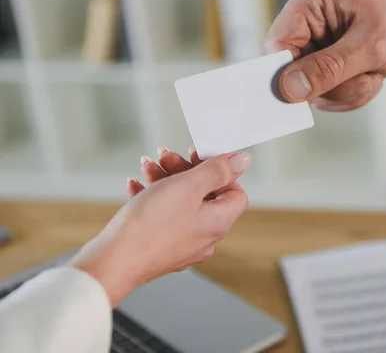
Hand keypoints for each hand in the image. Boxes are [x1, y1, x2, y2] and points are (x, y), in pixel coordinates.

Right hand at [69, 148, 250, 306]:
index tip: (199, 158)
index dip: (221, 172)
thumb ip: (218, 171)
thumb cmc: (149, 226)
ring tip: (146, 167)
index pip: (235, 192)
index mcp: (218, 222)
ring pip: (180, 203)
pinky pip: (162, 217)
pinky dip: (151, 198)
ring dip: (165, 180)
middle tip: (165, 156)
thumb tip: (242, 161)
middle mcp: (205, 237)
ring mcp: (182, 245)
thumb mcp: (188, 186)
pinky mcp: (160, 248)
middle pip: (204, 195)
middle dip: (184, 170)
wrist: (111, 262)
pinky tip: (134, 186)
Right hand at [265, 0, 385, 111]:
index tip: (310, 92)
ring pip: (310, 88)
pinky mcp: (329, 60)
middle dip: (328, 86)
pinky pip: (326, 92)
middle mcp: (310, 20)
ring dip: (343, 93)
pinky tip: (370, 78)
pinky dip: (348, 95)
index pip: (278, 44)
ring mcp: (319, 42)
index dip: (288, 73)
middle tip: (362, 80)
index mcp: (312, 1)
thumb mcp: (371, 46)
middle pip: (293, 71)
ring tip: (371, 76)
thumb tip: (290, 89)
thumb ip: (328, 68)